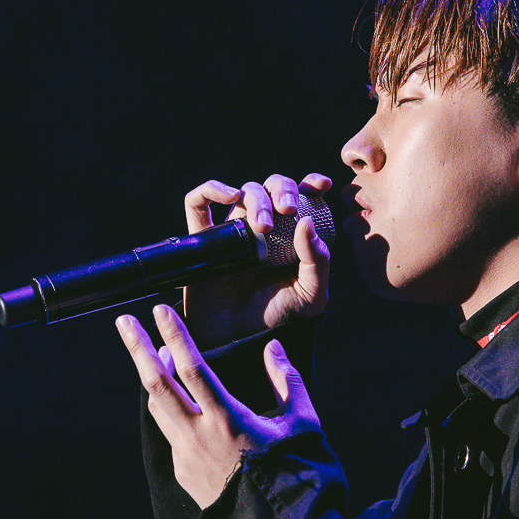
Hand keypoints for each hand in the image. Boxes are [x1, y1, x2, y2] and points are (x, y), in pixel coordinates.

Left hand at [117, 303, 321, 507]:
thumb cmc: (297, 476)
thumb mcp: (303, 426)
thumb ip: (288, 383)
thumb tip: (273, 348)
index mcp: (228, 420)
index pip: (192, 369)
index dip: (175, 336)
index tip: (158, 310)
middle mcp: (198, 437)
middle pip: (157, 385)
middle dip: (138, 350)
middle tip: (124, 322)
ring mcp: (186, 457)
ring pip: (158, 408)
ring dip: (152, 377)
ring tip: (154, 352)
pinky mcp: (183, 473)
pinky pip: (169, 432)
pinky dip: (168, 408)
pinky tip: (177, 398)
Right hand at [181, 173, 331, 347]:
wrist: (233, 335)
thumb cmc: (273, 314)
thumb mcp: (310, 295)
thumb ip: (318, 262)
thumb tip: (306, 222)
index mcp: (292, 235)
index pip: (304, 196)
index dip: (311, 183)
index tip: (320, 184)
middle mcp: (264, 225)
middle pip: (274, 186)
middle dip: (283, 189)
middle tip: (288, 210)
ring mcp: (233, 228)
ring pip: (244, 190)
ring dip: (256, 198)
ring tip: (262, 226)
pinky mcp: (204, 236)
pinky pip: (198, 202)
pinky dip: (211, 189)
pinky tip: (229, 198)